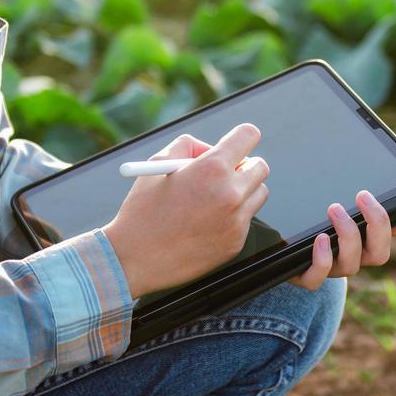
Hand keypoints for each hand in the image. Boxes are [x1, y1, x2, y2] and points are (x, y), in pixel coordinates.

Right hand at [102, 124, 269, 298]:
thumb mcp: (158, 164)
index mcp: (212, 168)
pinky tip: (204, 223)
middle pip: (261, 166)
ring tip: (212, 199)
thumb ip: (190, 147)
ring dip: (243, 191)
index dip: (241, 137)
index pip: (248, 136)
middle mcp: (231, 194)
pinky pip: (245, 220)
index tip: (235, 144)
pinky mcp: (235, 243)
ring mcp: (236, 221)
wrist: (134, 259)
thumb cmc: (142, 209)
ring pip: (258, 193)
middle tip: (227, 171)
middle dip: (244, 165)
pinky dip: (232, 217)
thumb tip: (212, 148)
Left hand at [288, 191, 395, 290]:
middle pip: (380, 255)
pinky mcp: (306, 277)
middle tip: (362, 196)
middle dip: (376, 225)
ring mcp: (333, 269)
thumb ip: (370, 199)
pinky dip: (323, 259)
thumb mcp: (347, 210)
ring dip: (347, 235)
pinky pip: (318, 278)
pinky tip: (321, 240)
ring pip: (351, 265)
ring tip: (334, 209)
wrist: (285, 253)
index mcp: (369, 240)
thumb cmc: (323, 230)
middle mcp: (355, 258)